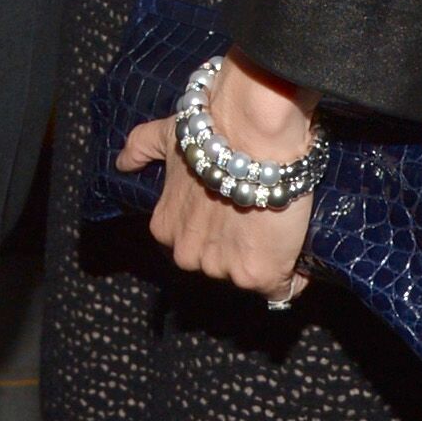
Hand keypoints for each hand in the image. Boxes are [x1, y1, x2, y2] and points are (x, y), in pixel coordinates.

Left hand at [120, 53, 315, 302]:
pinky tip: (298, 256)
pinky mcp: (260, 274)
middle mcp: (189, 255)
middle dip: (237, 244)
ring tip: (279, 225)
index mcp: (166, 227)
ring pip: (249, 273)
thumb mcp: (166, 137)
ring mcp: (224, 268)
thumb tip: (123, 162)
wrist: (254, 133)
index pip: (194, 242)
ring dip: (264, 255)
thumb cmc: (215, 132)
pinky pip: (282, 288)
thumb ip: (141, 149)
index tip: (234, 210)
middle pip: (220, 262)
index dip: (217, 227)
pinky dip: (293, 276)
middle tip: (257, 214)